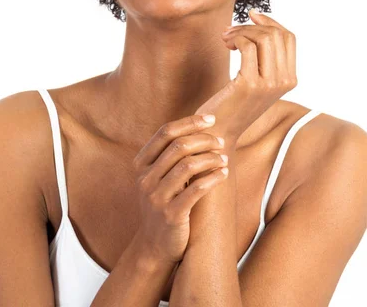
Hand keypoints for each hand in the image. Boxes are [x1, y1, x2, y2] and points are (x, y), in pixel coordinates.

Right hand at [132, 114, 228, 266]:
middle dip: (204, 139)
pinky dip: (214, 178)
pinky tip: (224, 174)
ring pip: (188, 165)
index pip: (165, 132)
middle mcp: (145, 178)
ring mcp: (156, 197)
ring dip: (211, 158)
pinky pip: (196, 189)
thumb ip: (169, 155)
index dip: (190, 122)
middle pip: (178, 145)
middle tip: (222, 142)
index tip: (211, 120)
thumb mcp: (158, 178)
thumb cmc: (163, 204)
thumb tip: (196, 126)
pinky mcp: (171, 214)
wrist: (155, 246)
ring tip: (225, 158)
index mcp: (141, 164)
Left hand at [194, 9, 297, 144]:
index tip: (251, 16)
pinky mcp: (249, 84)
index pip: (289, 37)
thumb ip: (265, 55)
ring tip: (226, 38)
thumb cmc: (233, 102)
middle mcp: (284, 82)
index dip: (270, 21)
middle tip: (231, 32)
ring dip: (241, 31)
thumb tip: (259, 18)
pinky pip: (246, 46)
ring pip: (263, 37)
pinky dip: (234, 38)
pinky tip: (226, 45)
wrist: (218, 131)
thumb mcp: (257, 78)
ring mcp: (269, 84)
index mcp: (290, 79)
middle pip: (276, 34)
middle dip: (251, 26)